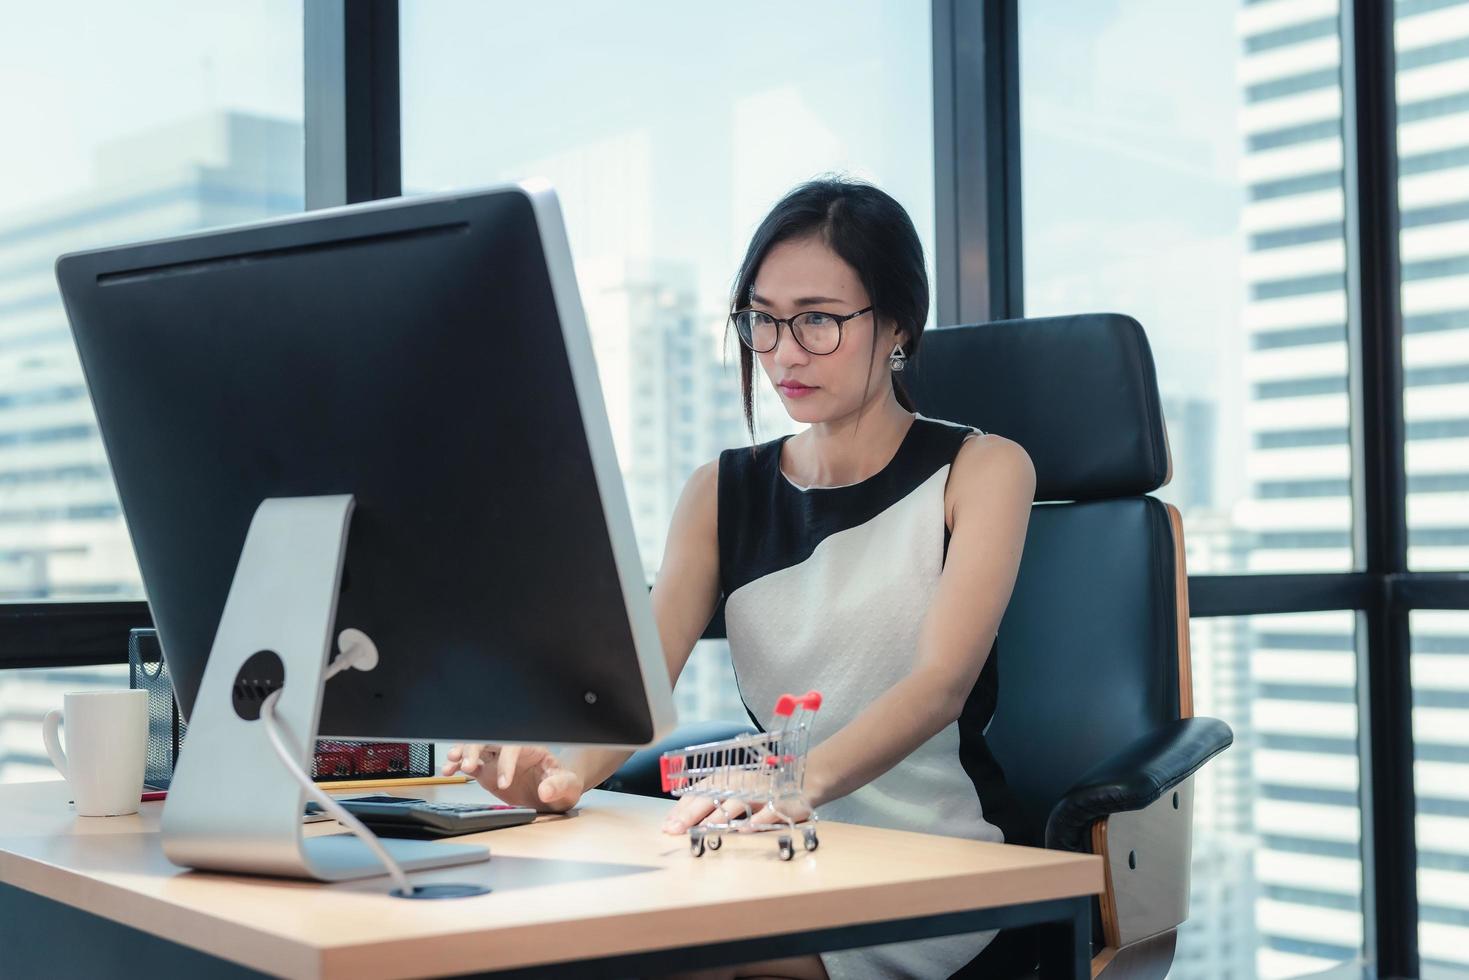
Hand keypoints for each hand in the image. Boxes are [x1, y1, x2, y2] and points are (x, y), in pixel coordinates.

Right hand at [441, 744, 582, 812]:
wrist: (555, 793)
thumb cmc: (563, 784)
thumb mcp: (568, 785)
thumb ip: (558, 786)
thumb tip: (546, 790)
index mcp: (531, 747)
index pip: (514, 747)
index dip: (507, 763)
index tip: (504, 783)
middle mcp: (511, 750)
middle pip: (489, 740)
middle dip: (476, 749)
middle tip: (469, 766)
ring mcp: (498, 759)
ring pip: (476, 748)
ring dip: (462, 753)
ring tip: (452, 763)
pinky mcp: (487, 771)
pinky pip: (470, 764)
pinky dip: (457, 766)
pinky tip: (449, 771)